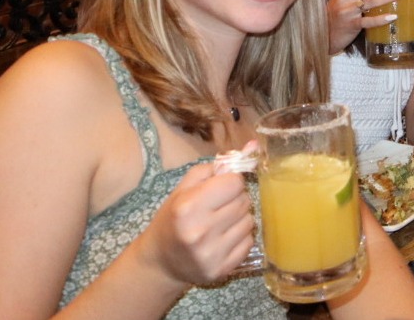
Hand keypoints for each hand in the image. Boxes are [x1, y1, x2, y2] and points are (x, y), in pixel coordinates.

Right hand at [140, 163, 254, 286]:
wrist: (160, 262)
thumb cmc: (173, 219)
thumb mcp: (184, 189)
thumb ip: (216, 166)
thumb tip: (253, 145)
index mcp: (188, 207)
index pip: (234, 183)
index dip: (230, 183)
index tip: (221, 188)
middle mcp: (201, 231)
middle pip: (244, 201)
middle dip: (235, 199)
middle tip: (218, 207)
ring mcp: (212, 253)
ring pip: (250, 221)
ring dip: (239, 218)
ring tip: (220, 223)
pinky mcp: (222, 269)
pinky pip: (250, 242)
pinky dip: (241, 237)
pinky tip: (223, 239)